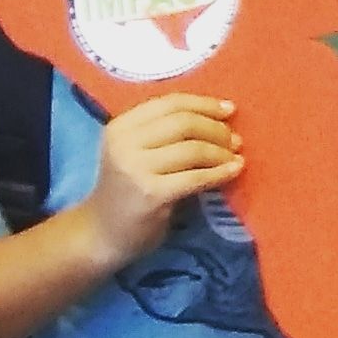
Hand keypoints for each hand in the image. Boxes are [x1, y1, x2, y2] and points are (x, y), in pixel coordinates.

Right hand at [81, 93, 241, 267]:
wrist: (101, 235)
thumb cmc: (128, 189)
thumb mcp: (138, 151)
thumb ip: (167, 130)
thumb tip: (222, 115)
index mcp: (122, 126)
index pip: (171, 103)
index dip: (205, 104)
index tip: (229, 109)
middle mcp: (124, 143)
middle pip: (184, 123)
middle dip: (216, 129)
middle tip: (235, 139)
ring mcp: (135, 169)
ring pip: (193, 149)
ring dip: (221, 152)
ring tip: (235, 156)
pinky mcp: (150, 194)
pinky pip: (195, 177)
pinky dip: (219, 173)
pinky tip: (234, 171)